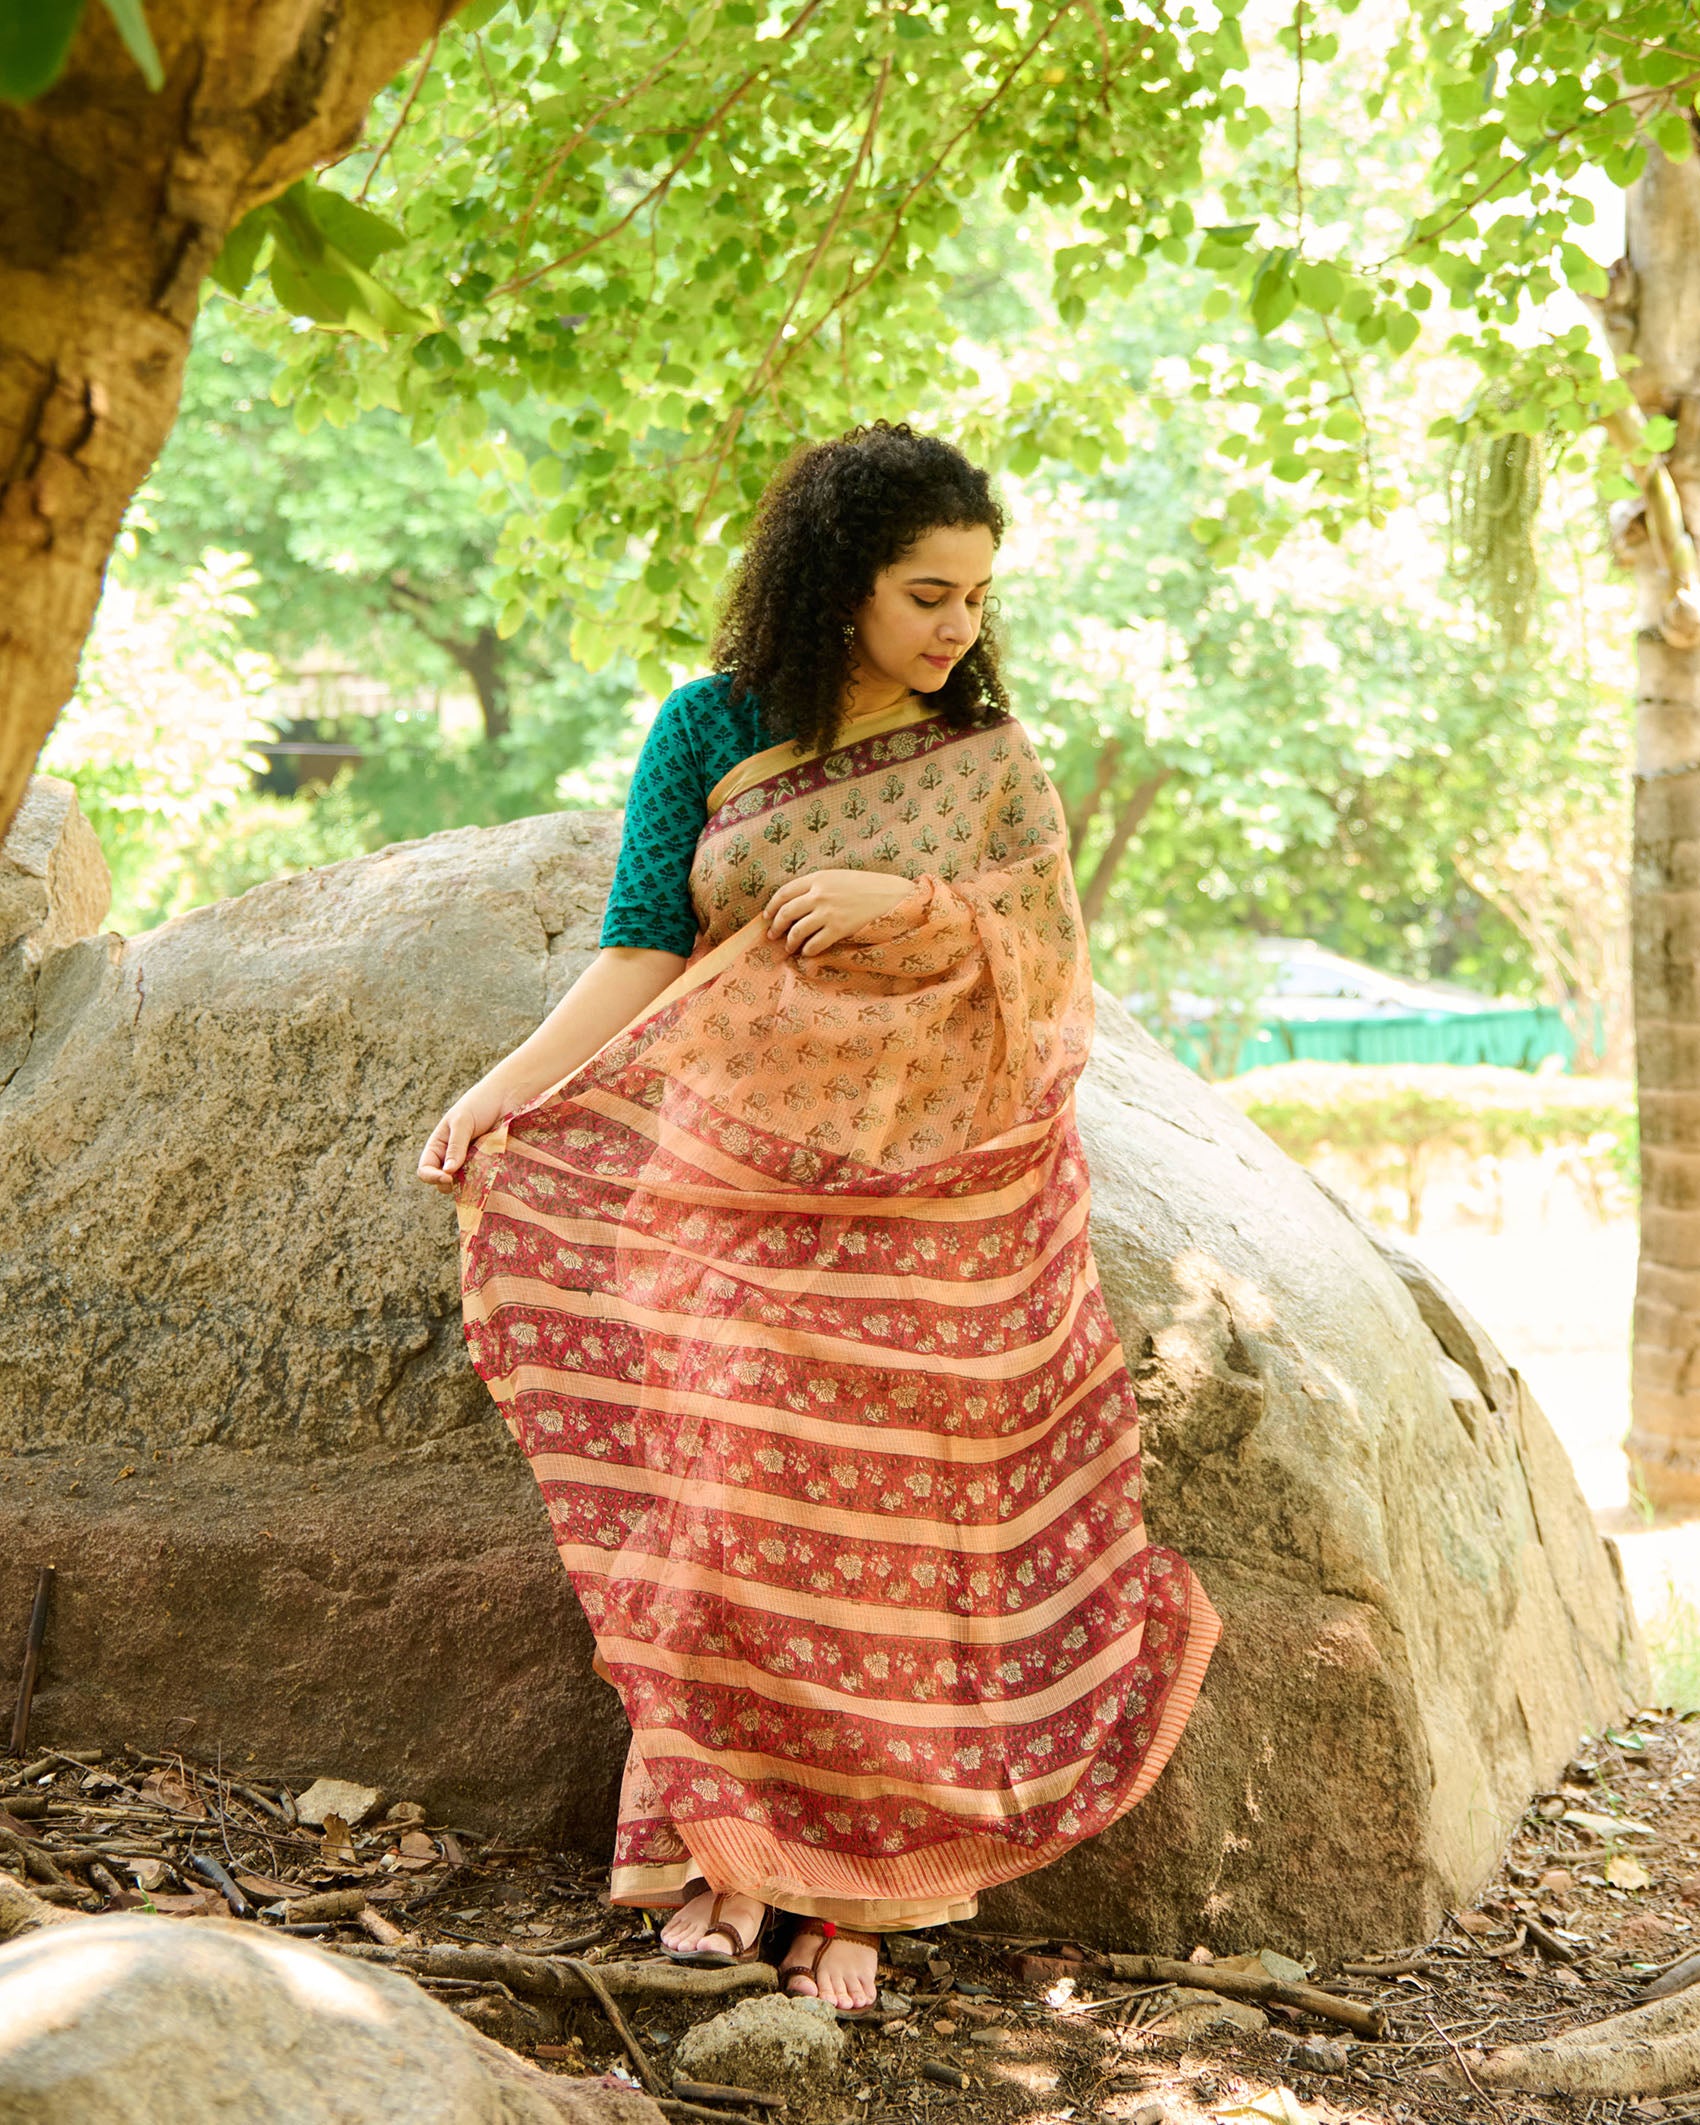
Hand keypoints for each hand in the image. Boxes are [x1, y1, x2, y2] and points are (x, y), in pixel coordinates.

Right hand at [417, 1078, 508, 1194]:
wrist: (506, 1098)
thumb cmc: (480, 1104)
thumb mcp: (463, 1122)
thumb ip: (455, 1146)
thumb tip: (448, 1172)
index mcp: (439, 1146)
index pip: (425, 1170)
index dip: (432, 1177)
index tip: (448, 1177)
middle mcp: (451, 1158)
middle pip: (443, 1182)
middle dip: (451, 1184)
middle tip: (466, 1178)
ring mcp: (470, 1164)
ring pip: (463, 1185)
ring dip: (469, 1184)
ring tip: (481, 1172)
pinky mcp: (487, 1166)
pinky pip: (482, 1181)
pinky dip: (484, 1181)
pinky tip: (492, 1174)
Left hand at [764, 869, 916, 956]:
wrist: (893, 896)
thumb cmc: (868, 886)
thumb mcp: (840, 877)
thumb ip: (819, 885)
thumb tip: (799, 901)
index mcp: (818, 877)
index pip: (784, 892)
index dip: (772, 906)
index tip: (768, 915)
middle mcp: (819, 894)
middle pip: (786, 912)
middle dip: (776, 926)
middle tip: (773, 935)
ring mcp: (828, 912)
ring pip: (797, 930)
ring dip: (790, 942)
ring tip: (789, 948)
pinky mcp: (839, 929)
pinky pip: (814, 943)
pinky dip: (808, 950)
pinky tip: (807, 953)